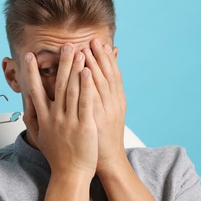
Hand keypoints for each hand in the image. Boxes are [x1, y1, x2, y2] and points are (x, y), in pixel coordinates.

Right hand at [23, 44, 97, 178]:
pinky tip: (87, 72)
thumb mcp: (38, 136)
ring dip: (75, 69)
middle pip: (58, 85)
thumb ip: (31, 117)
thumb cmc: (57, 155)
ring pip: (72, 90)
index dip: (32, 72)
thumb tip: (27, 101)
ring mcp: (69, 120)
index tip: (29, 57)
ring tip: (78, 52)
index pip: (35, 90)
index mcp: (44, 117)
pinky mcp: (84, 125)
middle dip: (61, 63)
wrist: (70, 173)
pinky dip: (86, 86)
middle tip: (64, 46)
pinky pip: (85, 102)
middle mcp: (55, 116)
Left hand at [83, 39, 125, 173]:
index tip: (100, 43)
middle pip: (106, 76)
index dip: (106, 58)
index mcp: (116, 101)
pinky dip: (89, 84)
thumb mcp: (112, 113)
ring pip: (99, 84)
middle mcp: (112, 104)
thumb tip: (105, 81)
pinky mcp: (93, 121)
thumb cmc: (105, 136)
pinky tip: (84, 71)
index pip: (112, 75)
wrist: (107, 161)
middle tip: (91, 39)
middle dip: (99, 57)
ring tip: (84, 48)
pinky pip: (90, 100)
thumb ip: (109, 94)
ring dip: (92, 65)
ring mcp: (103, 112)